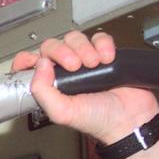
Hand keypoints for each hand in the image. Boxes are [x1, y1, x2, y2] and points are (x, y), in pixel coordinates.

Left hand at [11, 31, 158, 145]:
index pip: (30, 65)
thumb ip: (43, 92)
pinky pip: (98, 38)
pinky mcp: (104, 54)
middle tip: (75, 66)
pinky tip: (107, 58)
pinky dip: (103, 44)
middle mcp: (64, 73)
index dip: (29, 59)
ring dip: (84, 48)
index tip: (36, 61)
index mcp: (51, 86)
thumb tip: (40, 65)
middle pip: (52, 46)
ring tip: (94, 64)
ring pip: (74, 39)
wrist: (129, 118)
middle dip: (62, 51)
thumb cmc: (98, 120)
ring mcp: (84, 62)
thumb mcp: (62, 112)